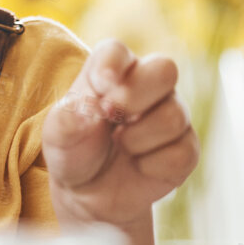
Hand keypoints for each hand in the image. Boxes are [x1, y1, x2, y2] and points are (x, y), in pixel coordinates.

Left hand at [41, 39, 197, 228]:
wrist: (90, 193)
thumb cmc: (74, 152)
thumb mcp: (57, 138)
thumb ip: (66, 121)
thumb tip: (88, 112)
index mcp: (111, 70)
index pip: (116, 51)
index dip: (112, 63)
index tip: (102, 84)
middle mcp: (147, 84)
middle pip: (164, 69)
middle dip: (135, 98)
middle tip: (111, 118)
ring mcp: (171, 113)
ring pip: (174, 116)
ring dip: (138, 139)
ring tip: (121, 147)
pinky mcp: (186, 147)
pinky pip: (183, 153)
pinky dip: (153, 166)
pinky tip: (139, 166)